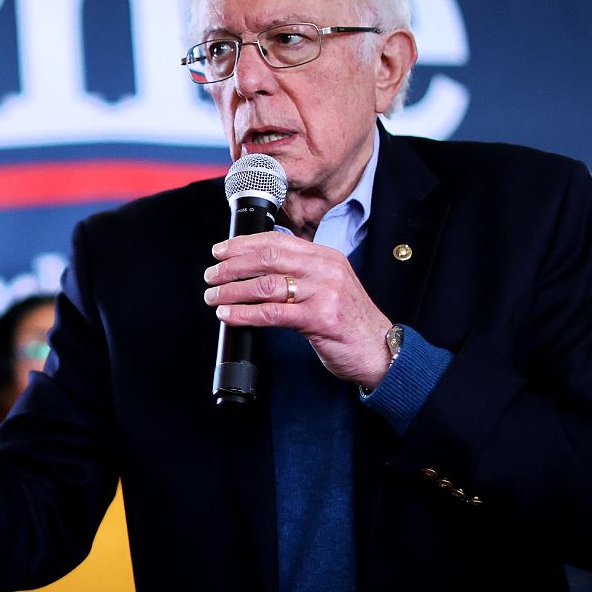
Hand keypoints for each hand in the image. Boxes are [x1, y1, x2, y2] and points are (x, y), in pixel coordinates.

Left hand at [202, 233, 392, 388]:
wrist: (379, 350)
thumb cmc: (349, 321)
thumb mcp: (328, 287)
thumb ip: (300, 274)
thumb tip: (255, 269)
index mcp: (325, 257)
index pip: (277, 241)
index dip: (243, 244)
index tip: (220, 251)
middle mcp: (325, 269)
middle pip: (267, 259)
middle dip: (232, 266)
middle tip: (211, 275)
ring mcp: (324, 293)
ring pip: (265, 285)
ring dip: (232, 291)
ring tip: (214, 297)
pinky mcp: (320, 318)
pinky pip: (272, 313)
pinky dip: (244, 314)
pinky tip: (228, 316)